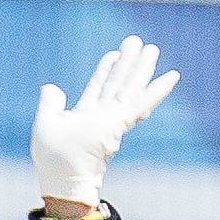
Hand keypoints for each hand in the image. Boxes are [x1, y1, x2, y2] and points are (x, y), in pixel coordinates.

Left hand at [32, 36, 177, 213]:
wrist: (63, 178)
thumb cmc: (53, 160)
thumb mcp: (46, 123)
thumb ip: (50, 104)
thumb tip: (51, 87)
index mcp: (85, 115)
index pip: (98, 87)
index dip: (105, 71)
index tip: (112, 54)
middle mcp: (102, 116)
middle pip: (118, 83)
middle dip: (127, 63)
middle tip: (136, 41)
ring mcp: (113, 120)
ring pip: (131, 88)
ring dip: (142, 68)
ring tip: (152, 48)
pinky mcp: (121, 124)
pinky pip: (142, 103)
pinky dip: (157, 90)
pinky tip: (172, 77)